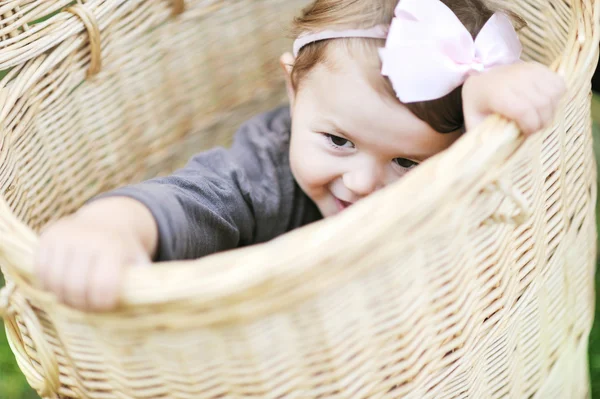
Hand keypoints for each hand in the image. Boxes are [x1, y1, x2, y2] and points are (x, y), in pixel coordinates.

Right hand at [35, 201, 153, 310]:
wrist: (108, 220)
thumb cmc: (125, 250)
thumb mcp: (138, 262)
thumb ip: (142, 282)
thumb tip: (147, 308)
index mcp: (113, 246)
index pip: (102, 285)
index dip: (103, 303)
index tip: (106, 307)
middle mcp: (87, 238)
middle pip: (74, 287)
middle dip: (81, 304)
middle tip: (88, 308)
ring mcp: (64, 236)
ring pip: (54, 281)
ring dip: (63, 297)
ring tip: (75, 299)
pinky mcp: (47, 237)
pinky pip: (40, 272)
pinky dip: (48, 285)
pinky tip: (62, 287)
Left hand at [462, 62, 565, 135]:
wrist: (480, 79)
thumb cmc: (478, 104)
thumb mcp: (473, 122)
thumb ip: (483, 137)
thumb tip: (491, 157)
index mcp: (497, 94)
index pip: (523, 110)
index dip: (530, 126)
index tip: (527, 134)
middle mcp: (514, 79)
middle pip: (541, 104)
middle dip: (542, 122)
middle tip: (534, 129)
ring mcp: (528, 71)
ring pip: (553, 94)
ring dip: (551, 110)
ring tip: (540, 117)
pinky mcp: (538, 67)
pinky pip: (558, 83)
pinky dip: (557, 96)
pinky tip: (546, 104)